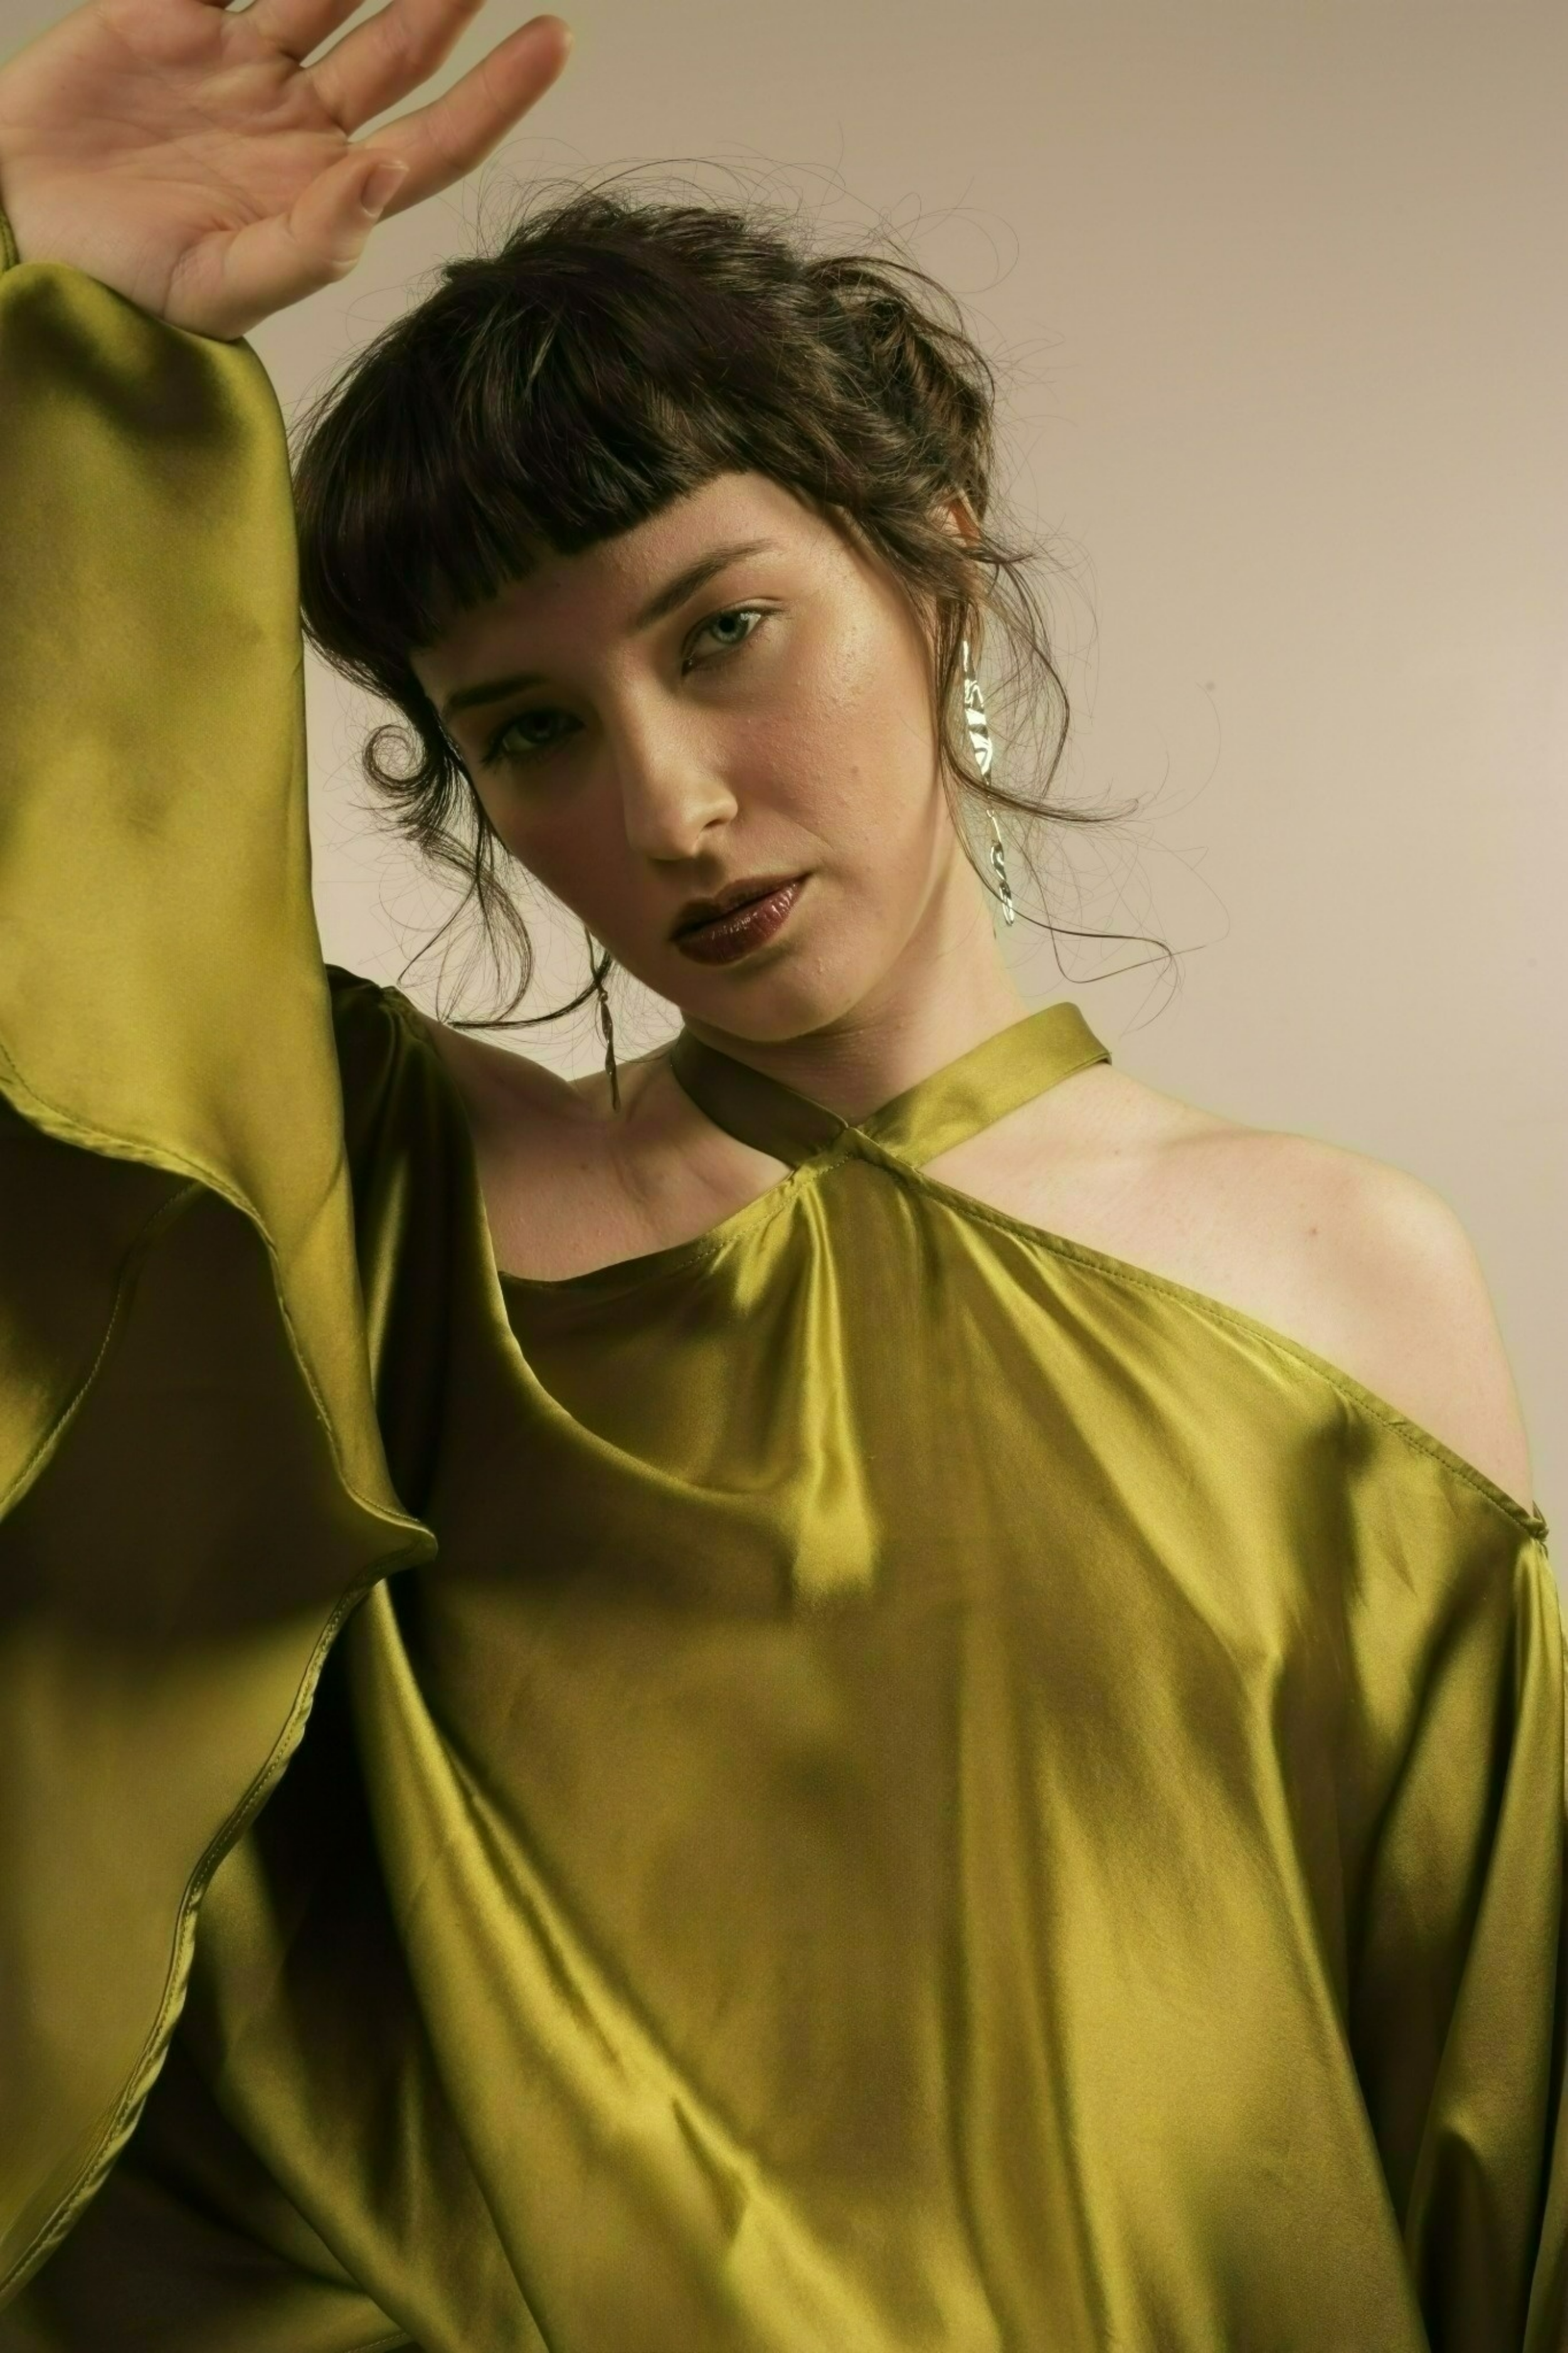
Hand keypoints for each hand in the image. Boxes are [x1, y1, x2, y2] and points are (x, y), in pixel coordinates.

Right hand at [0, 0, 571, 337]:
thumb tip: (388, 177)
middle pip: (400, 49)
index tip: (554, 40)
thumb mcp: (226, 288)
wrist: (15, 236)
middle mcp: (298, 123)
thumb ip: (315, 243)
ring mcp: (241, 64)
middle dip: (450, 0)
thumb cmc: (122, 286)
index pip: (436, 138)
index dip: (498, 93)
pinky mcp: (176, 15)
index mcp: (324, 191)